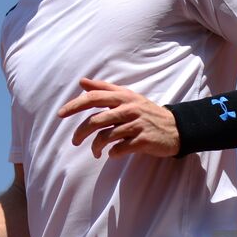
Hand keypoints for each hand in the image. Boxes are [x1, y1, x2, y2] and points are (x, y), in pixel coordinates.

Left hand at [60, 77, 180, 158]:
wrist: (176, 128)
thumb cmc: (147, 112)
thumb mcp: (128, 96)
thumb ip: (104, 89)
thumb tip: (82, 81)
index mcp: (123, 97)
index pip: (93, 98)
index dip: (75, 105)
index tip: (61, 114)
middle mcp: (129, 109)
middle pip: (96, 120)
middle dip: (80, 133)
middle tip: (75, 142)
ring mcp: (136, 125)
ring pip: (106, 136)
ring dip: (96, 147)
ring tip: (96, 152)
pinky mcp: (143, 140)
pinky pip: (120, 149)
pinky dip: (112, 154)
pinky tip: (112, 154)